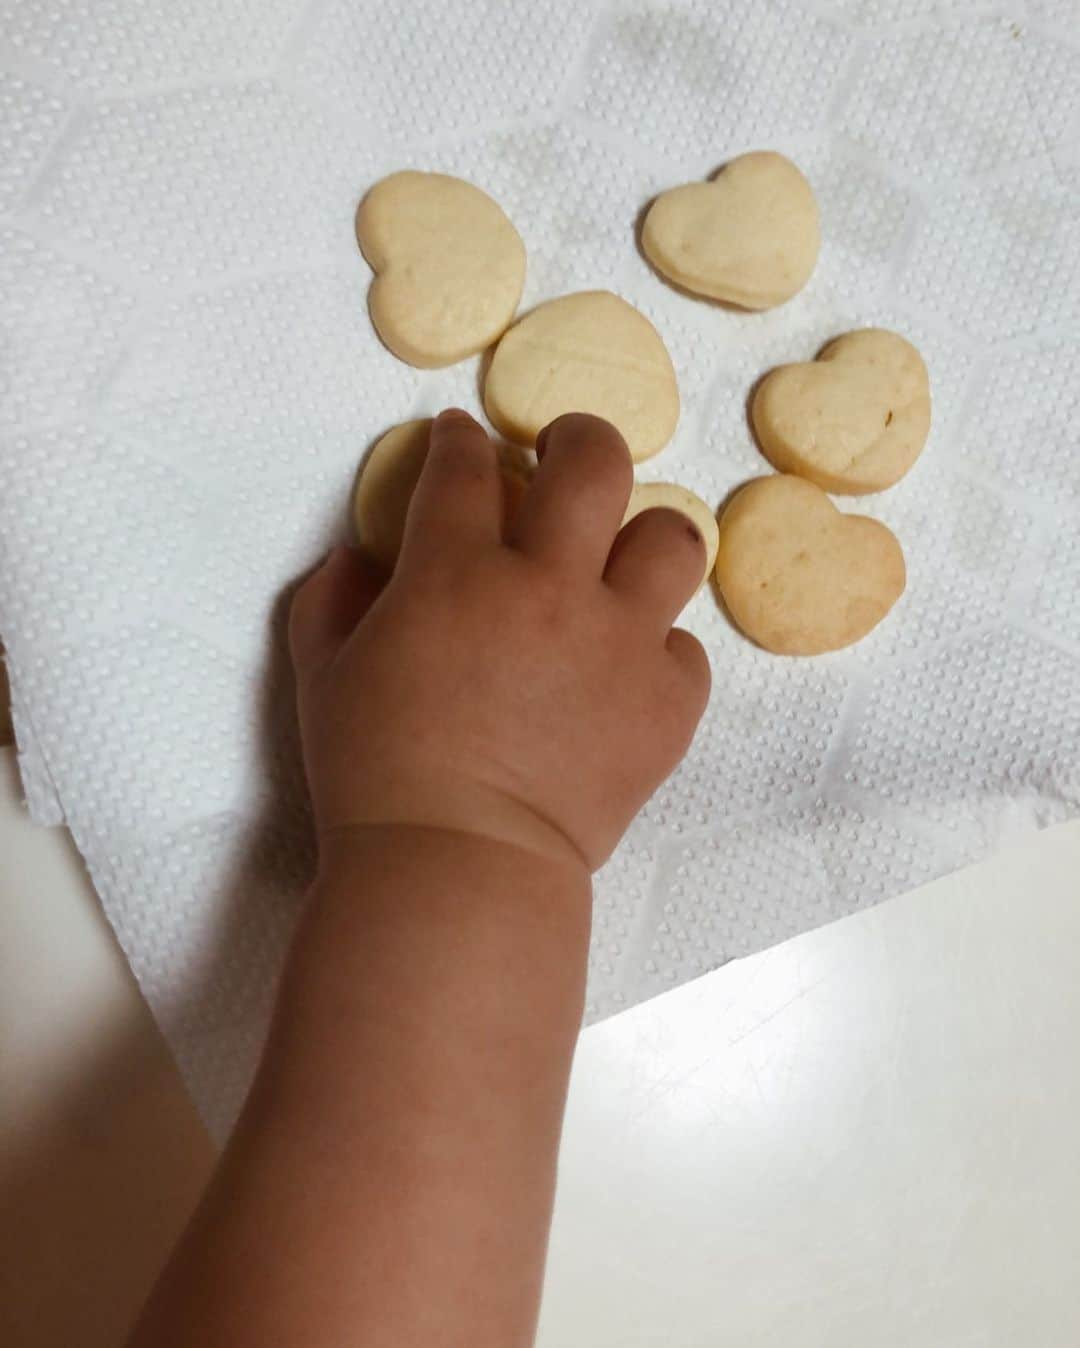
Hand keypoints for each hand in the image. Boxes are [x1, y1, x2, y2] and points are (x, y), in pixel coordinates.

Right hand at [289, 409, 709, 871]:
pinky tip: (624, 673)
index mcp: (456, 571)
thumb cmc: (374, 774)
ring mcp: (618, 642)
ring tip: (620, 563)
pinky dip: (656, 651)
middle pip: (594, 463)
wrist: (457, 866)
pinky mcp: (666, 702)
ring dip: (644, 539)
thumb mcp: (324, 676)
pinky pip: (686, 647)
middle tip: (567, 455)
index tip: (465, 439)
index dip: (463, 440)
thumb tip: (356, 558)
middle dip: (579, 439)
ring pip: (672, 539)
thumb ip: (331, 601)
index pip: (466, 465)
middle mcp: (549, 587)